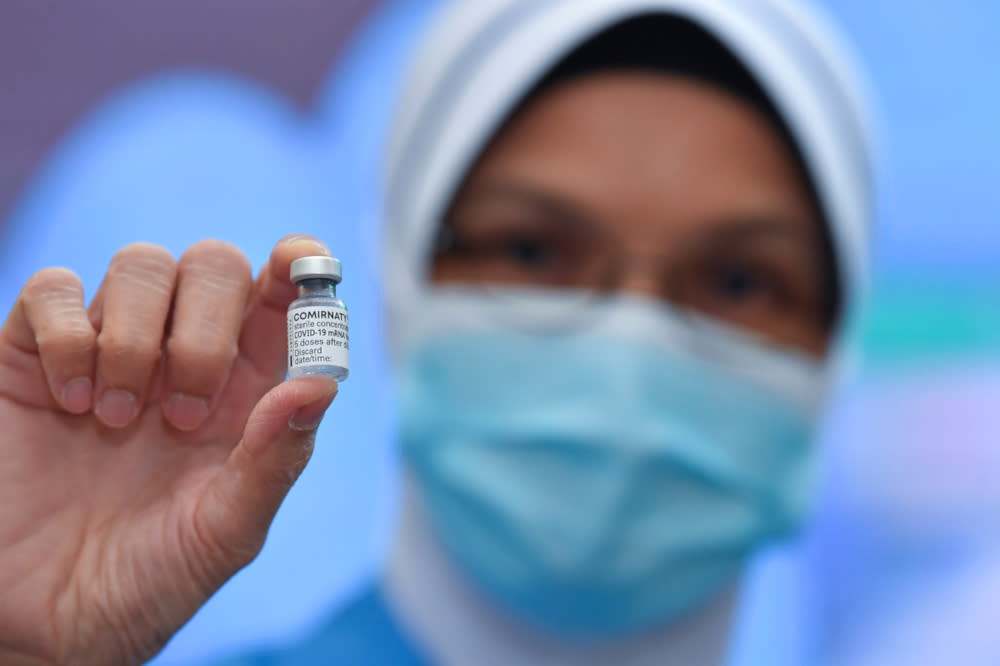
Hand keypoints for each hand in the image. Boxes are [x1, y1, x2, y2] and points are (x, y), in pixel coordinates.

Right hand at [0, 235, 338, 665]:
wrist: (43, 625)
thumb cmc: (147, 580)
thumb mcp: (226, 531)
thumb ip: (275, 459)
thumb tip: (320, 386)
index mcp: (244, 391)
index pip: (280, 296)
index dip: (297, 264)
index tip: (299, 261)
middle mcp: (183, 357)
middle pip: (214, 266)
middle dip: (206, 327)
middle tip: (183, 415)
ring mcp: (110, 349)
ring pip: (140, 264)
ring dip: (136, 338)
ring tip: (116, 423)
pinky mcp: (33, 356)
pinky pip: (53, 289)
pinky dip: (67, 332)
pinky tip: (68, 401)